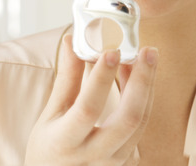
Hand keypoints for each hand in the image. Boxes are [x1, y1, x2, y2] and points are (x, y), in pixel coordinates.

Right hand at [24, 35, 157, 164]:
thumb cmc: (48, 146)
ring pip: (141, 122)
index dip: (101, 79)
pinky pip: (142, 126)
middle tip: (147, 51)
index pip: (88, 109)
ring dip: (147, 86)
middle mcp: (92, 155)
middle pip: (128, 118)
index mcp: (64, 143)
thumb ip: (66, 79)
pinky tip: (141, 77)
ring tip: (146, 57)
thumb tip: (71, 40)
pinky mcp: (126, 158)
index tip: (112, 50)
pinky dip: (145, 98)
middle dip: (142, 81)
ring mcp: (113, 160)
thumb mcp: (50, 114)